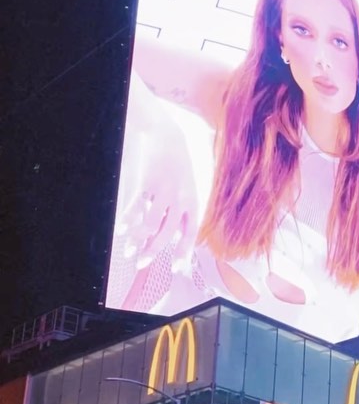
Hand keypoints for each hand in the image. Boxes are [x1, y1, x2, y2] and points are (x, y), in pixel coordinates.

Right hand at [113, 73, 200, 274]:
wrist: (167, 135)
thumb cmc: (177, 165)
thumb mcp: (188, 187)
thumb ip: (183, 211)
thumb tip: (180, 237)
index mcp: (192, 201)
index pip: (191, 232)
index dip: (184, 251)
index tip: (176, 268)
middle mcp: (180, 198)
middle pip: (167, 232)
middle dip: (154, 251)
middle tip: (142, 263)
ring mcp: (163, 190)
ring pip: (150, 223)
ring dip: (138, 240)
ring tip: (129, 251)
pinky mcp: (147, 182)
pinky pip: (136, 207)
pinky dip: (127, 221)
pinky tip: (121, 231)